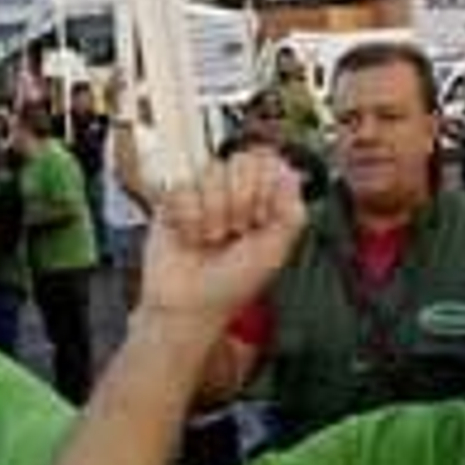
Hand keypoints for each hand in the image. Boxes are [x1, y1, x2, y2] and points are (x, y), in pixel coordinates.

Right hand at [140, 152, 306, 319]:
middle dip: (242, 200)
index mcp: (262, 197)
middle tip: (238, 230)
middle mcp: (232, 189)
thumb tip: (292, 174)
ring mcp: (202, 191)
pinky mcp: (172, 199)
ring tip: (212, 238)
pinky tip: (191, 236)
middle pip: (242, 159)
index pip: (270, 161)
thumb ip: (291, 214)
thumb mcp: (275, 252)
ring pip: (213, 171)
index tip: (264, 218)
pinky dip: (190, 219)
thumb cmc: (234, 282)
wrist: (191, 305)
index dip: (268, 186)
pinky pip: (184, 187)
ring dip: (215, 213)